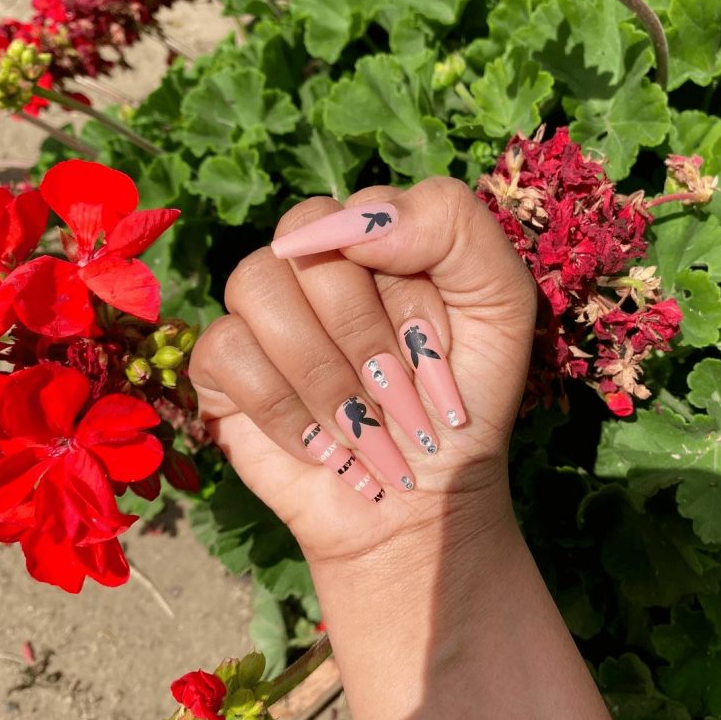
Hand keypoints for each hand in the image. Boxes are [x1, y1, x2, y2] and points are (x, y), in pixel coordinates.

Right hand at [189, 177, 535, 568]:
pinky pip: (226, 350)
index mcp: (375, 238)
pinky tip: (323, 447)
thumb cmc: (461, 405)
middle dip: (364, 341)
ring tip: (365, 432)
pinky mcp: (221, 363)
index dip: (402, 295)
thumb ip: (452, 225)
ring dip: (324, 378)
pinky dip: (284, 411)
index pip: (364, 215)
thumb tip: (352, 222)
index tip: (440, 358)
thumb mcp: (500, 302)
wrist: (421, 504)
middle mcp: (311, 262)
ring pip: (256, 286)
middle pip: (306, 246)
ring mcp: (261, 310)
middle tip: (403, 405)